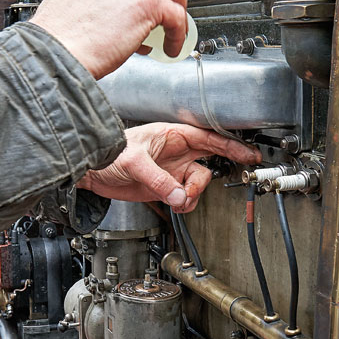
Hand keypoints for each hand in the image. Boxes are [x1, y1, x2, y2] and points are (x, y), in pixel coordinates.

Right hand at [31, 0, 186, 78]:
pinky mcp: (147, 2)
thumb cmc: (57, 40)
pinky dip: (178, 34)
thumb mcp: (73, 1)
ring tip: (172, 26)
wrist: (53, 55)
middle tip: (164, 6)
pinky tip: (170, 48)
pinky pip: (176, 15)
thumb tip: (125, 16)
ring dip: (176, 4)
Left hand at [78, 123, 260, 211]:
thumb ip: (159, 179)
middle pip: (210, 160)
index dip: (230, 144)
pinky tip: (173, 203)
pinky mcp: (165, 186)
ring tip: (179, 199)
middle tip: (234, 177)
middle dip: (218, 172)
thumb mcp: (133, 162)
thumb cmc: (107, 154)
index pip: (207, 137)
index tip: (248, 153)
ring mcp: (171, 169)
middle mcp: (175, 152)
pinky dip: (184, 203)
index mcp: (170, 135)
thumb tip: (179, 195)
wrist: (90, 173)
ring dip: (193, 195)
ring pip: (199, 183)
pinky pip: (186, 197)